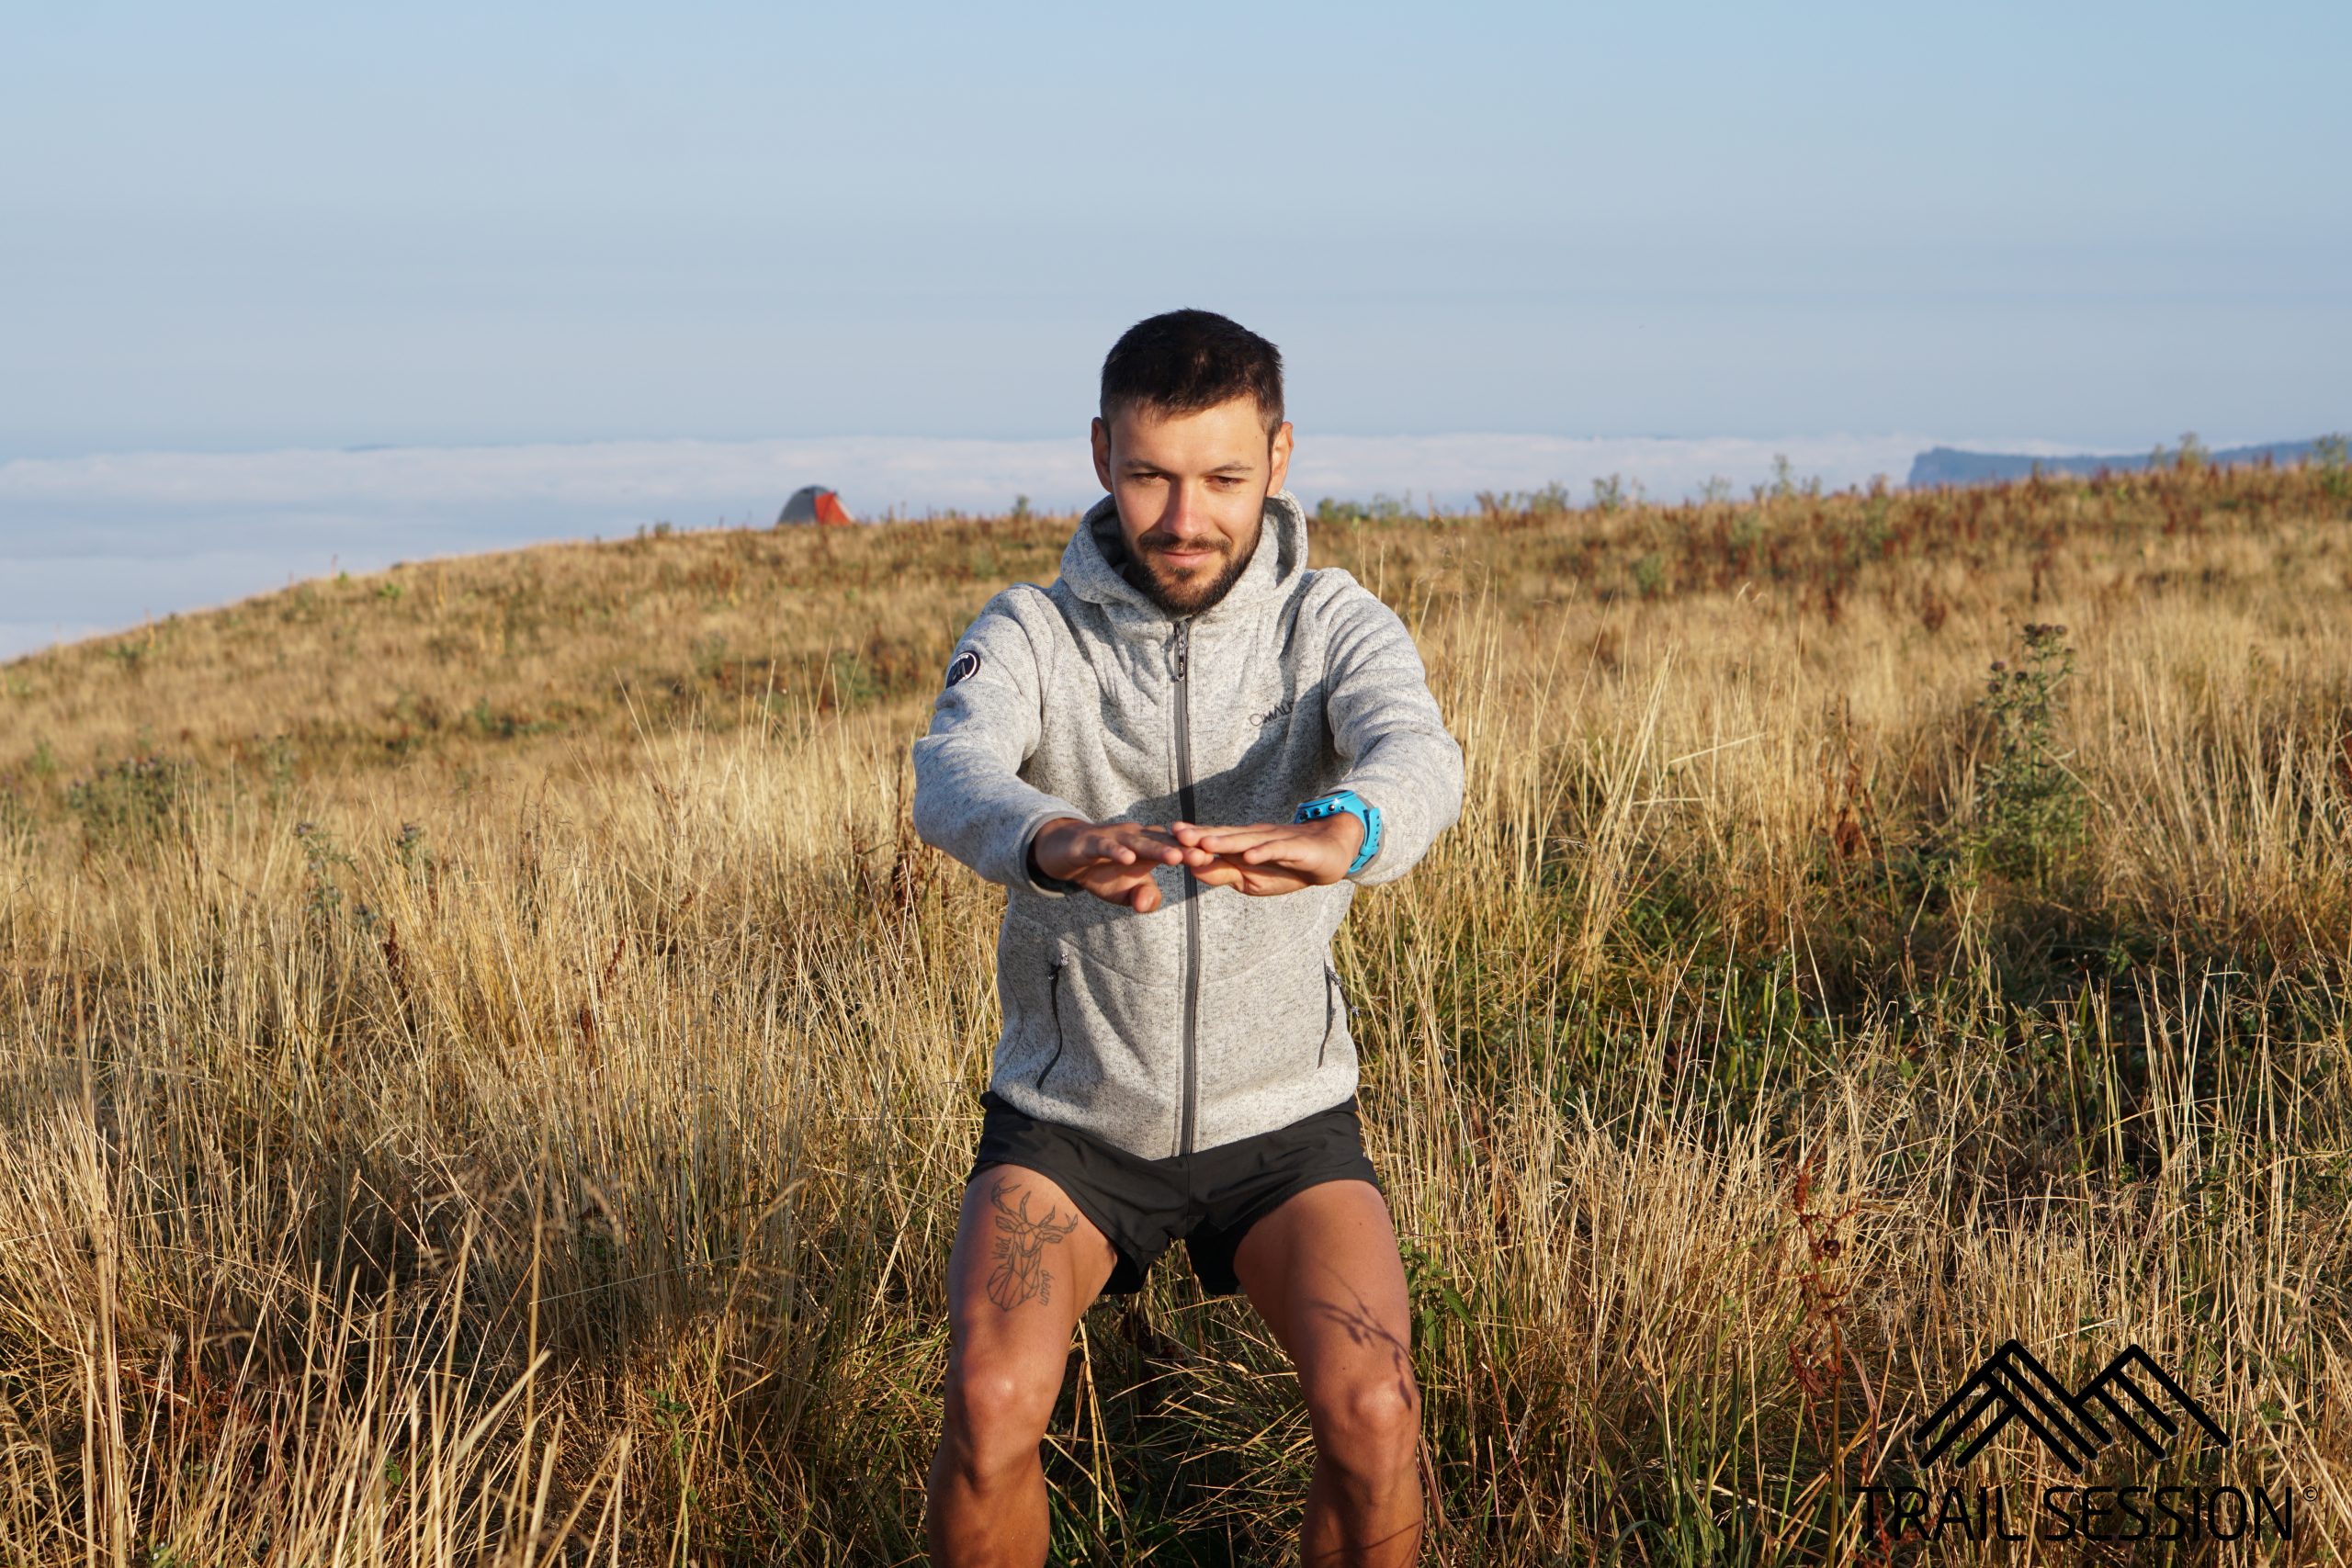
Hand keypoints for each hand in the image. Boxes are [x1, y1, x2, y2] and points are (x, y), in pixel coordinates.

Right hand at [1030, 818, 1193, 913]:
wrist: (1064, 854)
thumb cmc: (1102, 871)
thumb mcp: (1125, 892)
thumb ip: (1144, 899)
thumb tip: (1149, 905)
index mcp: (1148, 848)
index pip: (1175, 849)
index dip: (1193, 854)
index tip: (1215, 862)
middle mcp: (1135, 838)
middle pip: (1163, 843)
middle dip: (1184, 848)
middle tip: (1204, 855)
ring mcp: (1113, 838)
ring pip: (1138, 842)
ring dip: (1157, 849)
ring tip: (1175, 857)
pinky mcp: (1091, 843)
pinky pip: (1105, 846)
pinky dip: (1117, 851)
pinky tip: (1129, 858)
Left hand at [1168, 813, 1364, 895]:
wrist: (1330, 853)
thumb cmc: (1288, 867)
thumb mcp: (1252, 879)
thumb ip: (1225, 874)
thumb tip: (1196, 871)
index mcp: (1239, 846)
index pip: (1210, 845)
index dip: (1189, 846)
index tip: (1162, 845)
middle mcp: (1252, 838)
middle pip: (1222, 837)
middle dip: (1198, 837)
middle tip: (1173, 834)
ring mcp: (1272, 841)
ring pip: (1244, 841)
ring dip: (1224, 842)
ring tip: (1203, 843)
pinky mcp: (1293, 847)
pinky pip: (1276, 849)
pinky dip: (1262, 852)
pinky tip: (1249, 855)